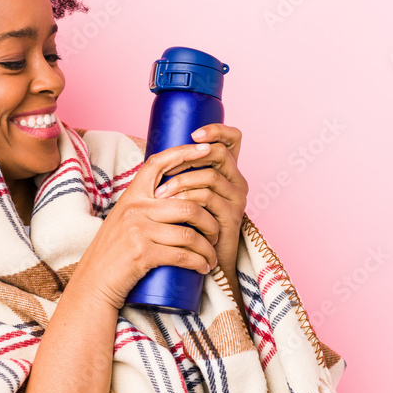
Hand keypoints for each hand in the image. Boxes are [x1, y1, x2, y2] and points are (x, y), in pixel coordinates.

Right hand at [72, 141, 221, 310]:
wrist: (93, 284)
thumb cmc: (112, 255)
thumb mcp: (123, 221)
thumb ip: (145, 208)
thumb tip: (175, 197)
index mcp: (130, 197)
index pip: (158, 164)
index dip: (184, 153)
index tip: (206, 151)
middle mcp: (134, 209)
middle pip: (187, 205)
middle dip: (210, 222)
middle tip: (217, 235)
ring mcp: (137, 230)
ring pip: (189, 233)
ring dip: (208, 248)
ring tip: (211, 257)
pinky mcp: (142, 254)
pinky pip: (183, 255)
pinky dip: (199, 263)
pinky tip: (203, 268)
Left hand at [153, 124, 247, 283]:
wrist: (200, 262)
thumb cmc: (187, 226)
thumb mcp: (184, 196)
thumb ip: (180, 175)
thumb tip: (156, 154)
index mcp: (227, 172)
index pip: (233, 139)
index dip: (217, 130)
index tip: (194, 134)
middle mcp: (237, 182)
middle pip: (221, 153)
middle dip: (189, 156)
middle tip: (164, 167)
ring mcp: (236, 199)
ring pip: (210, 176)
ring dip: (181, 181)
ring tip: (159, 195)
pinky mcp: (232, 217)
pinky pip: (209, 199)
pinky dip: (187, 199)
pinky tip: (171, 206)